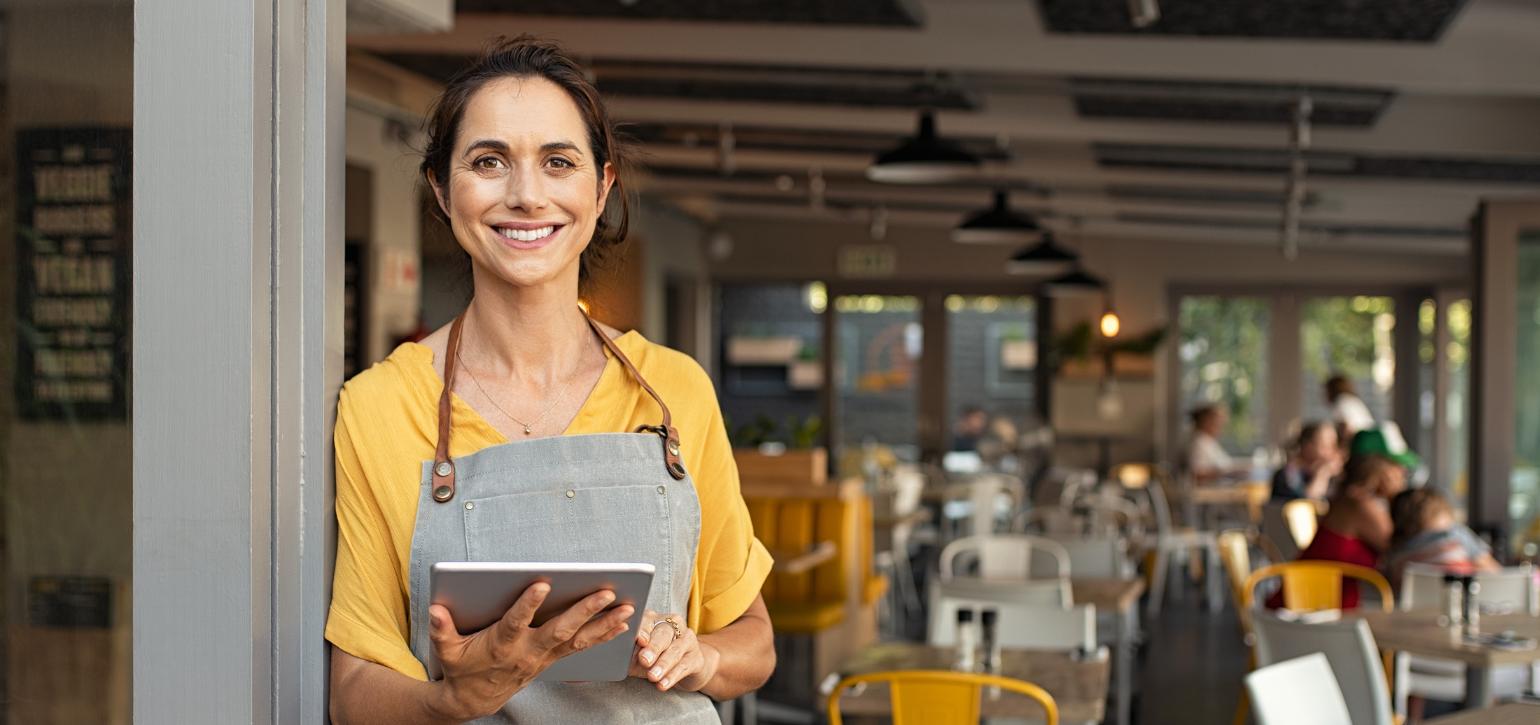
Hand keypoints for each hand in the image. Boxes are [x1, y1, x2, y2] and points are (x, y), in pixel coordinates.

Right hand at [428, 583, 633, 719]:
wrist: (475, 699)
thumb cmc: (462, 668)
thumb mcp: (447, 650)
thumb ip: (442, 629)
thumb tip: (436, 610)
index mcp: (501, 645)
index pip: (516, 622)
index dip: (528, 605)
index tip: (542, 584)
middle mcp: (528, 651)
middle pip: (560, 629)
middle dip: (584, 611)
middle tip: (606, 592)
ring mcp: (544, 657)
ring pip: (578, 639)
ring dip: (604, 623)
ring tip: (628, 607)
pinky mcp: (552, 659)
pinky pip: (582, 647)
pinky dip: (603, 635)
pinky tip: (622, 623)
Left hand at [630, 610, 719, 692]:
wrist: (684, 665)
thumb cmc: (654, 657)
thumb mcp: (638, 653)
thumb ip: (630, 651)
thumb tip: (618, 654)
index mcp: (655, 619)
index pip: (648, 620)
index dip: (643, 630)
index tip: (639, 640)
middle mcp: (673, 625)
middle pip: (664, 633)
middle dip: (653, 648)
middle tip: (644, 660)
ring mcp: (687, 640)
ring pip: (675, 650)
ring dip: (663, 664)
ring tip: (653, 676)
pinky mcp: (696, 657)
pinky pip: (684, 666)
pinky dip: (672, 676)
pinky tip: (663, 684)